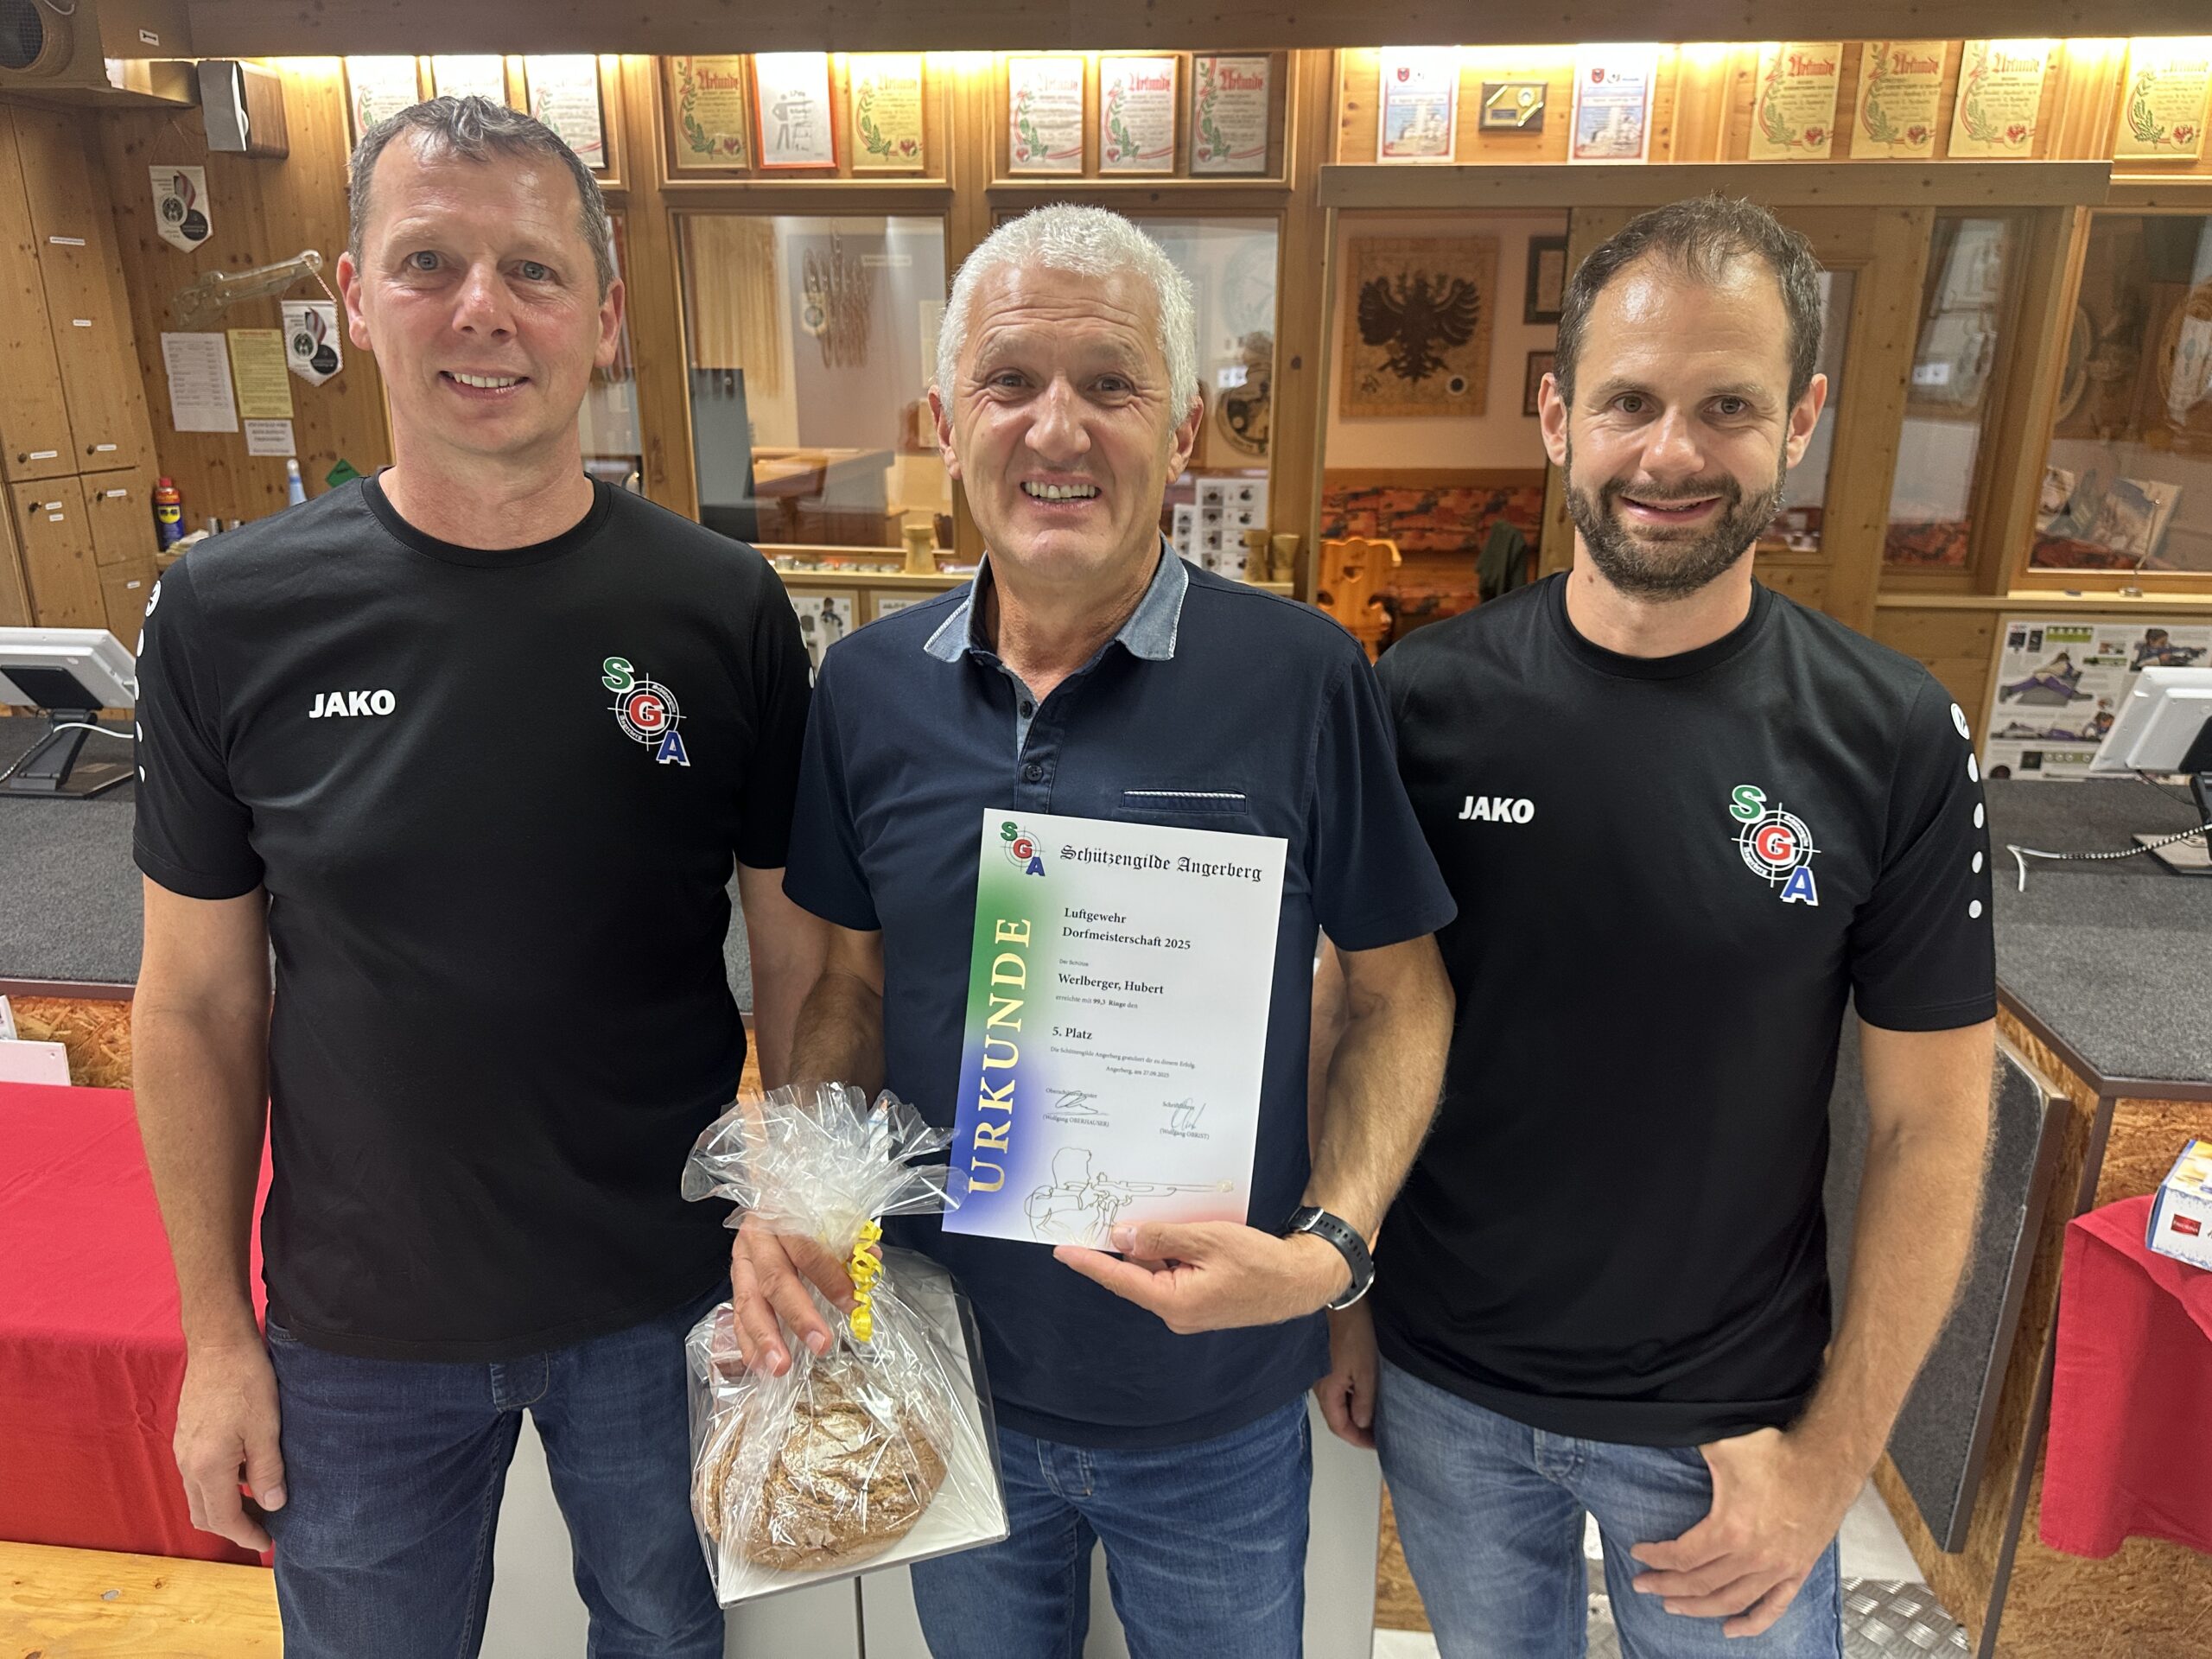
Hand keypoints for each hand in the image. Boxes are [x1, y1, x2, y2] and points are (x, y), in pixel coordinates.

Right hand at [174, 1337, 285, 1551]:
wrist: (219, 1343)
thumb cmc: (247, 1380)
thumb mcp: (267, 1427)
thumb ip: (267, 1470)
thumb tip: (273, 1505)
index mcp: (207, 1466)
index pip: (223, 1519)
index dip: (246, 1535)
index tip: (268, 1544)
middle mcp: (187, 1463)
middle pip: (205, 1514)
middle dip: (233, 1527)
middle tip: (265, 1527)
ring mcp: (182, 1449)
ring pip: (198, 1496)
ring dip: (225, 1506)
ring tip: (259, 1503)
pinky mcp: (185, 1436)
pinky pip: (197, 1475)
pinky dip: (218, 1486)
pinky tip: (245, 1473)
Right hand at [728, 1215, 858, 1375]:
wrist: (769, 1189)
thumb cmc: (804, 1204)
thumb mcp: (827, 1211)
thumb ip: (848, 1237)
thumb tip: (871, 1258)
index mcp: (784, 1216)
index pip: (807, 1250)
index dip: (830, 1278)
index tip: (852, 1304)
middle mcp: (758, 1238)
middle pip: (776, 1280)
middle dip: (799, 1316)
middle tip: (821, 1344)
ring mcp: (741, 1260)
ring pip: (748, 1302)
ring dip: (764, 1338)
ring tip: (779, 1367)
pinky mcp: (735, 1278)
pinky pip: (736, 1314)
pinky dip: (746, 1341)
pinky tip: (757, 1365)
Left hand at [1053, 1221, 1349, 1333]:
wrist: (1300, 1281)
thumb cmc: (1261, 1263)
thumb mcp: (1208, 1239)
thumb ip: (1162, 1237)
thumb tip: (1122, 1235)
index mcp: (1174, 1302)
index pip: (1120, 1279)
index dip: (1089, 1262)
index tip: (1061, 1250)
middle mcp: (1176, 1312)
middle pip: (1135, 1276)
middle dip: (1117, 1248)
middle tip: (1095, 1217)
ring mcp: (1188, 1310)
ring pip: (1154, 1274)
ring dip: (1145, 1249)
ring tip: (1133, 1217)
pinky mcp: (1200, 1302)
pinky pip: (1172, 1276)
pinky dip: (1164, 1255)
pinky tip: (1165, 1232)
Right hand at [1314, 1299, 1378, 1448]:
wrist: (1343, 1303)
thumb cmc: (1353, 1333)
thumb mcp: (1366, 1372)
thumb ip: (1363, 1401)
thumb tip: (1361, 1423)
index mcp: (1327, 1391)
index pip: (1340, 1427)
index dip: (1358, 1439)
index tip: (1375, 1445)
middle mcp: (1320, 1386)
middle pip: (1337, 1417)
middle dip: (1356, 1430)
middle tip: (1377, 1435)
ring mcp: (1322, 1374)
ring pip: (1337, 1404)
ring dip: (1354, 1414)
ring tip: (1375, 1418)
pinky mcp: (1327, 1364)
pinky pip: (1337, 1390)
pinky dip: (1351, 1399)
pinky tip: (1365, 1397)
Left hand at [1628, 1426, 1864, 1637]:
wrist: (1827, 1460)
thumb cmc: (1778, 1452)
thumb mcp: (1723, 1444)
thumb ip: (1687, 1443)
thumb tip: (1659, 1432)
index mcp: (1732, 1530)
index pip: (1682, 1556)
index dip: (1655, 1557)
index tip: (1638, 1553)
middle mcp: (1755, 1557)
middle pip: (1700, 1583)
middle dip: (1666, 1586)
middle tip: (1643, 1584)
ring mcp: (1778, 1568)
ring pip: (1731, 1601)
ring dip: (1698, 1607)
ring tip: (1672, 1606)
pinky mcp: (1797, 1571)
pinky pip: (1774, 1608)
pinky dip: (1752, 1624)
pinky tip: (1731, 1629)